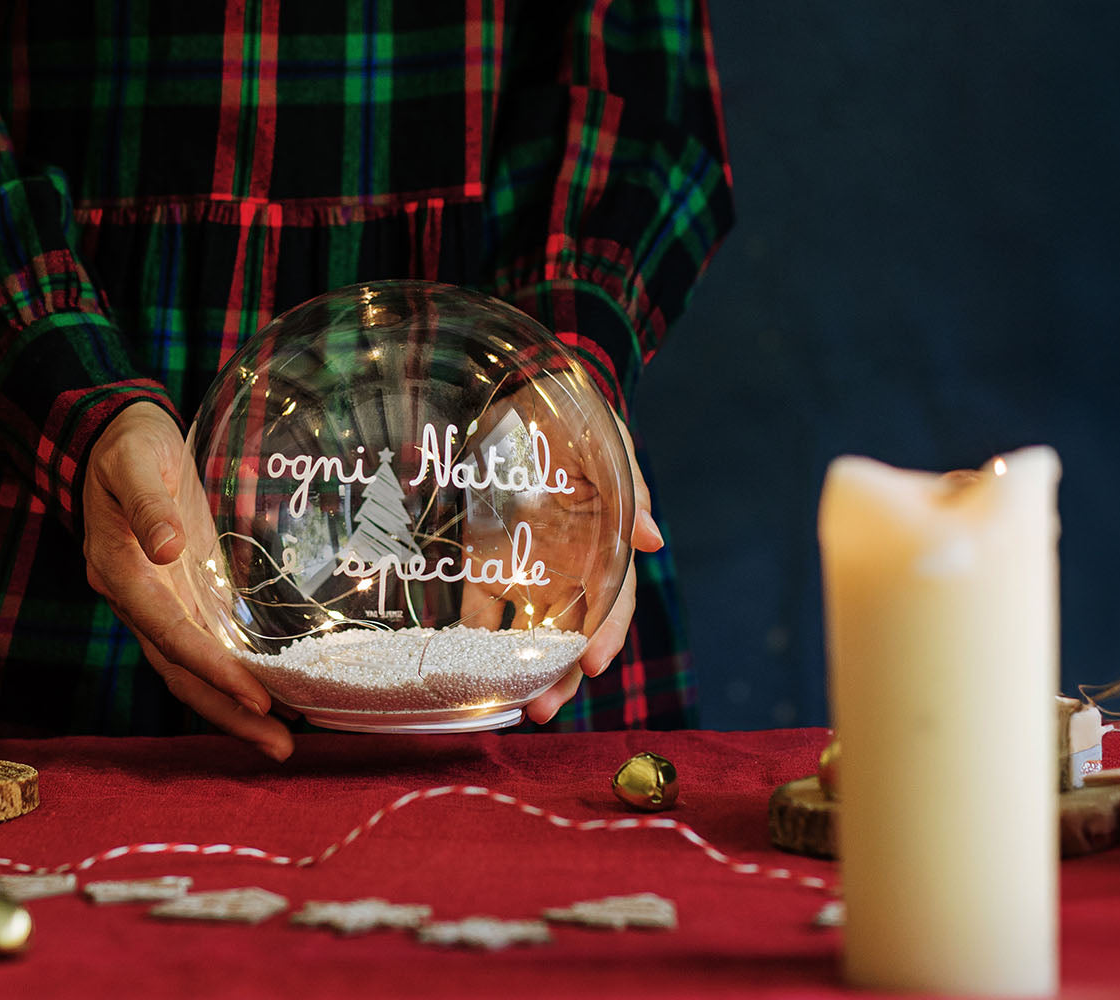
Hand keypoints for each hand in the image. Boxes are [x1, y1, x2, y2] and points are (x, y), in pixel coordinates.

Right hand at [81, 402, 293, 760]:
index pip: (169, 633)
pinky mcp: (181, 596)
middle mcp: (137, 600)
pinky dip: (234, 677)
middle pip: (180, 671)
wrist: (116, 436)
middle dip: (228, 712)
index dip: (211, 668)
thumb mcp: (134, 460)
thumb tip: (166, 546)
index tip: (254, 695)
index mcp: (120, 571)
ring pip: (192, 670)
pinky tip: (271, 697)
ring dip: (233, 708)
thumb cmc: (127, 445)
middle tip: (280, 747)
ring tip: (281, 741)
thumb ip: (148, 502)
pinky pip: (205, 648)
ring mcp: (159, 603)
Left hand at [452, 393, 658, 725]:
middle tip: (545, 709)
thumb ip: (630, 493)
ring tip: (514, 706)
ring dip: (523, 669)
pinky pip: (481, 608)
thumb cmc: (580, 421)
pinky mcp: (487, 562)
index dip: (605, 634)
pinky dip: (474, 639)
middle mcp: (570, 568)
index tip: (593, 664)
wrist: (528, 393)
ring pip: (529, 632)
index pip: (611, 601)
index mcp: (605, 548)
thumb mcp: (609, 447)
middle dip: (561, 674)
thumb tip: (654, 540)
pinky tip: (464, 668)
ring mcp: (528, 569)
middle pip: (570, 632)